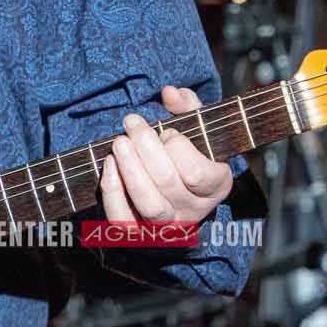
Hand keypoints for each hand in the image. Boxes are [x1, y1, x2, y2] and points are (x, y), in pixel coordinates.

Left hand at [97, 85, 232, 225]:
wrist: (176, 186)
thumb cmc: (188, 150)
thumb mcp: (196, 126)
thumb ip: (188, 106)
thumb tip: (170, 93)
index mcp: (217, 186)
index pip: (196, 172)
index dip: (177, 146)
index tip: (167, 131)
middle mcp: (195, 211)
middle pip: (168, 183)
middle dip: (146, 147)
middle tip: (132, 121)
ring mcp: (167, 226)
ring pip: (149, 205)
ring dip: (130, 170)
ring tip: (119, 142)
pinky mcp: (140, 233)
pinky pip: (124, 220)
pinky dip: (113, 192)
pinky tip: (109, 165)